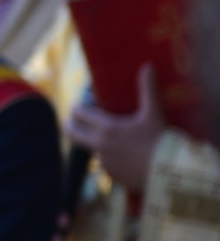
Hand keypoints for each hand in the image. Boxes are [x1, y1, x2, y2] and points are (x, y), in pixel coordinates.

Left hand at [67, 65, 163, 196]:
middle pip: (72, 133)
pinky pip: (105, 162)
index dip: (77, 108)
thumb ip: (148, 89)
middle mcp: (99, 145)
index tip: (77, 106)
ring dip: (92, 141)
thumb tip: (147, 66)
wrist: (170, 172)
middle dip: (70, 124)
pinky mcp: (111, 175)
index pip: (80, 114)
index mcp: (107, 128)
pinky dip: (109, 157)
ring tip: (102, 136)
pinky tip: (120, 153)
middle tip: (71, 120)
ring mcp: (104, 161)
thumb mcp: (153, 113)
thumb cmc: (161, 140)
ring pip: (90, 148)